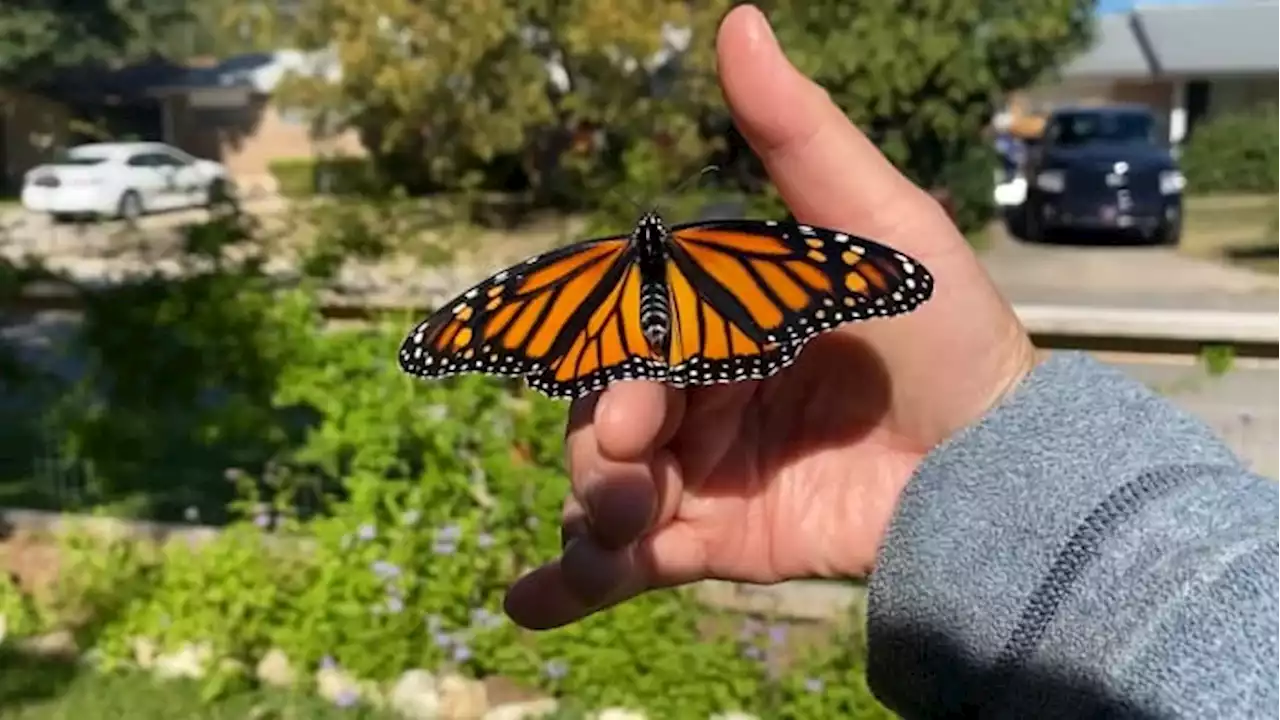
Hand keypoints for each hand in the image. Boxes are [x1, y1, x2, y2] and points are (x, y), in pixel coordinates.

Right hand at [504, 4, 1038, 629]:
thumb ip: (800, 136)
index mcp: (721, 315)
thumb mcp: (878, 226)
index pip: (632, 330)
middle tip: (628, 479)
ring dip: (586, 515)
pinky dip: (570, 582)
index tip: (633, 408)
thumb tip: (739, 21)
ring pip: (605, 487)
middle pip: (602, 413)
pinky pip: (626, 562)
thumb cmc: (946, 335)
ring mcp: (703, 468)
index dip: (616, 365)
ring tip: (605, 544)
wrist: (1003, 473)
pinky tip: (526, 605)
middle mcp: (700, 389)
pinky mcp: (717, 540)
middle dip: (598, 448)